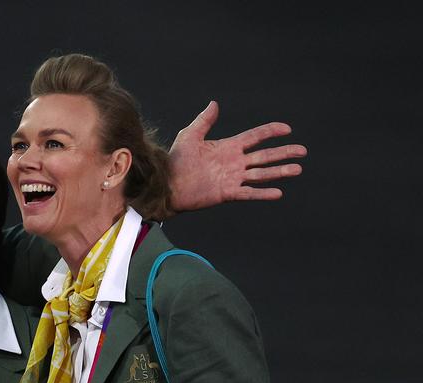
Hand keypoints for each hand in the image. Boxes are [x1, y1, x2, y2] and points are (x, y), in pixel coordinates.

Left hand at [168, 100, 306, 212]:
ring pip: (261, 174)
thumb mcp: (190, 136)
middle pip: (265, 156)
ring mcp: (232, 178)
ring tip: (297, 169)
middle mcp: (234, 162)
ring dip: (279, 172)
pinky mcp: (227, 193)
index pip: (255, 137)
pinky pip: (248, 193)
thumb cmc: (175, 160)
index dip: (271, 132)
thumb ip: (204, 121)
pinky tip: (278, 192)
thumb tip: (214, 103)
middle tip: (302, 151)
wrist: (166, 184)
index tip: (287, 129)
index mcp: (228, 147)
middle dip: (284, 153)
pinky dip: (263, 193)